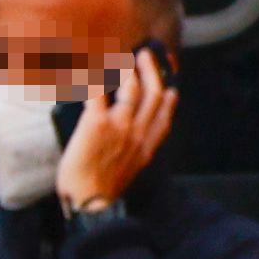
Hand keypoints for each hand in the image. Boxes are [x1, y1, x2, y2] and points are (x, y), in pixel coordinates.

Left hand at [61, 47, 173, 211]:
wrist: (89, 204)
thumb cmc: (102, 190)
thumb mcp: (129, 171)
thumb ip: (135, 149)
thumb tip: (129, 136)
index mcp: (148, 146)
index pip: (165, 114)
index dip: (170, 95)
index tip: (170, 84)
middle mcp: (138, 133)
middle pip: (153, 93)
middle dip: (152, 69)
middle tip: (145, 54)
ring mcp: (119, 127)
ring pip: (131, 88)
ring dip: (127, 68)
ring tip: (120, 56)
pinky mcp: (96, 124)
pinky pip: (97, 94)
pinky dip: (93, 78)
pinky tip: (88, 69)